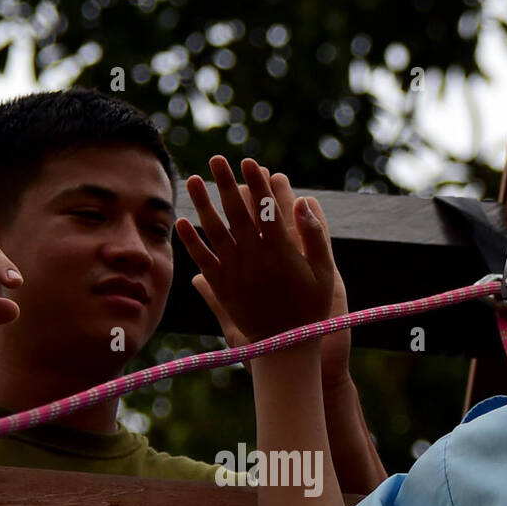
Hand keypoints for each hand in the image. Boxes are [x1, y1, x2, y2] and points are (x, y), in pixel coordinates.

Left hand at [191, 165, 351, 390]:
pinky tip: (182, 221)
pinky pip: (204, 260)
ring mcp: (237, 273)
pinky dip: (192, 241)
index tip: (248, 162)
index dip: (257, 184)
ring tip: (191, 180)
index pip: (266, 209)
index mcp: (282, 252)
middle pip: (237, 213)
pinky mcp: (223, 289)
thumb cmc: (310, 309)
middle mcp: (256, 259)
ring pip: (216, 232)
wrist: (286, 346)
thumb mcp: (324, 273)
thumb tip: (304, 201)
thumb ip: (316, 236)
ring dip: (202, 204)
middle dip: (226, 183)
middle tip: (215, 158)